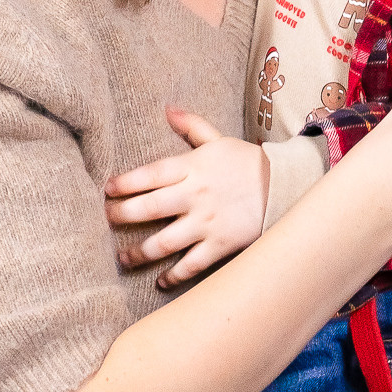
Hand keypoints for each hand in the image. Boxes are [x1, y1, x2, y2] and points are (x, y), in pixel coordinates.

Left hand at [105, 111, 269, 284]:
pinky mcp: (220, 244)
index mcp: (192, 167)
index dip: (125, 183)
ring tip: (122, 258)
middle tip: (106, 220)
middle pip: (149, 208)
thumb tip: (168, 109)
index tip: (107, 190)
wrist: (284, 186)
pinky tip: (161, 281)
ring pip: (164, 242)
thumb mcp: (219, 140)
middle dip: (122, 216)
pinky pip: (191, 265)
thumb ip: (191, 126)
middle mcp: (194, 196)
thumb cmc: (247, 162)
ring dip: (139, 253)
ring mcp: (206, 223)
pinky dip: (174, 276)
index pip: (150, 174)